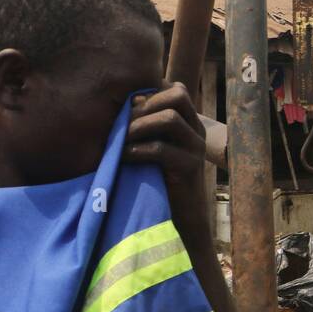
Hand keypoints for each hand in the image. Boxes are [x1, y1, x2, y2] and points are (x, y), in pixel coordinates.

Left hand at [125, 83, 207, 215]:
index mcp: (190, 124)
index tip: (127, 108)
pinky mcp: (189, 169)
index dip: (149, 92)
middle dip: (144, 104)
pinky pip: (161, 149)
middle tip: (121, 122)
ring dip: (138, 125)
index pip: (176, 89)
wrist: (181, 221)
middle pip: (178, 94)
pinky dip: (136, 150)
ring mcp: (196, 149)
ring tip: (119, 139)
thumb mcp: (152, 150)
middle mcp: (197, 132)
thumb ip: (145, 130)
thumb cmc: (158, 183)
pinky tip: (121, 158)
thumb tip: (115, 109)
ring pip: (170, 118)